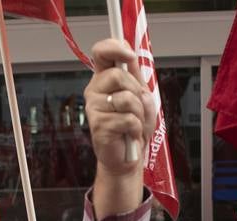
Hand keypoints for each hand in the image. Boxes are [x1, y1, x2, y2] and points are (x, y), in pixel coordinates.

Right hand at [85, 40, 157, 181]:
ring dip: (139, 113)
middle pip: (118, 76)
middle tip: (137, 108)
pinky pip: (127, 119)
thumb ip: (136, 76)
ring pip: (126, 98)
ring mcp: (94, 108)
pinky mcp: (98, 126)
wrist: (128, 157)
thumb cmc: (133, 127)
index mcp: (104, 79)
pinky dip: (136, 128)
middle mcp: (95, 91)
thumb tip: (130, 56)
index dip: (114, 48)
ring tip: (133, 124)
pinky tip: (130, 135)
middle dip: (136, 92)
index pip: (101, 53)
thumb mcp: (141, 97)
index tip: (129, 55)